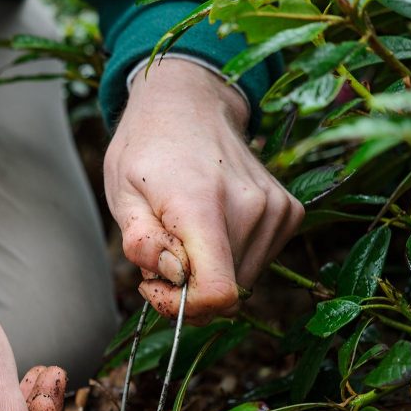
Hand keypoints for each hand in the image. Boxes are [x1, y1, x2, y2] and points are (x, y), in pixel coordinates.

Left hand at [104, 59, 303, 321]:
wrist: (190, 103)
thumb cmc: (147, 149)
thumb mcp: (121, 193)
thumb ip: (140, 241)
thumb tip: (174, 276)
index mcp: (202, 204)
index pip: (218, 292)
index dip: (183, 307)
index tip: (155, 286)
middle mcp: (250, 207)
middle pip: (228, 292)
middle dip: (188, 289)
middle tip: (159, 256)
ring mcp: (275, 209)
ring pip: (243, 280)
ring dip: (208, 272)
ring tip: (181, 234)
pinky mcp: (289, 211)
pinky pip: (257, 260)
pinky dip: (230, 256)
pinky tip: (209, 225)